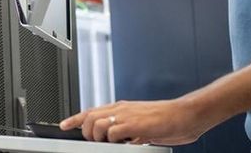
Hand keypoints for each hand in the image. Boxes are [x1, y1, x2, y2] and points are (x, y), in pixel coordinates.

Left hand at [58, 95, 218, 144]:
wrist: (186, 114)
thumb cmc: (168, 120)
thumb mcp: (142, 123)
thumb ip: (127, 130)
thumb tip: (118, 139)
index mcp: (121, 108)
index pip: (91, 111)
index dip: (75, 118)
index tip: (64, 125)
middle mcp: (121, 109)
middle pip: (89, 117)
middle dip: (86, 131)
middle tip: (96, 141)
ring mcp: (127, 115)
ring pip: (96, 124)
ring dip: (98, 137)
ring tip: (110, 143)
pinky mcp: (134, 124)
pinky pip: (112, 132)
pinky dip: (112, 139)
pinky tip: (122, 143)